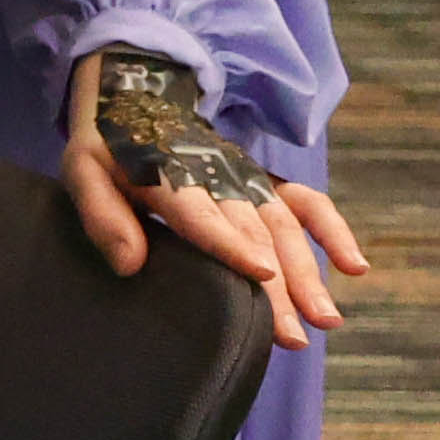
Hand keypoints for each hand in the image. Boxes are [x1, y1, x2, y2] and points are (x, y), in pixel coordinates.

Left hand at [64, 46, 366, 347]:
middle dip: (279, 286)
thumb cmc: (109, 150)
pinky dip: (334, 231)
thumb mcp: (84, 173)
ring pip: (287, 229)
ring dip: (310, 274)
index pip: (202, 215)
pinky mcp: (266, 182)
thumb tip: (129, 265)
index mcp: (170, 177)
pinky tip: (355, 268)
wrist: (138, 101)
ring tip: (326, 321)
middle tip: (294, 337)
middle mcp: (219, 179)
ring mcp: (249, 180)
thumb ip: (103, 216)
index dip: (230, 243)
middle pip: (254, 234)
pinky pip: (308, 203)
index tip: (261, 274)